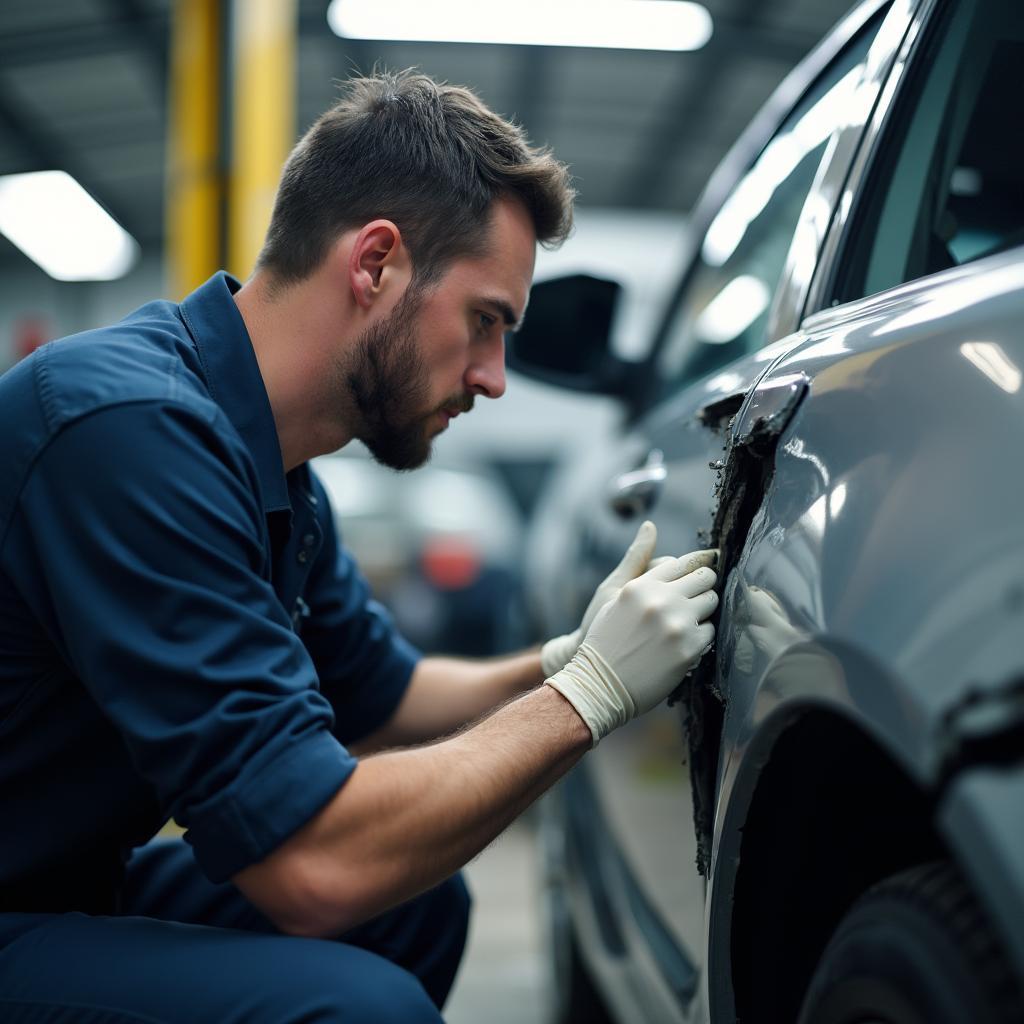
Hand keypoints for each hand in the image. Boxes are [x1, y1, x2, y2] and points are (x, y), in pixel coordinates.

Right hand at [540, 522, 715, 676]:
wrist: (598, 685)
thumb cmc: (604, 639)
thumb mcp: (613, 595)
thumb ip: (636, 560)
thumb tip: (650, 525)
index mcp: (641, 585)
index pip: (682, 564)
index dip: (690, 571)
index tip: (693, 579)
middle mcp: (661, 600)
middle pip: (705, 578)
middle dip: (702, 587)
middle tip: (694, 601)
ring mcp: (678, 625)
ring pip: (711, 603)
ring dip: (703, 612)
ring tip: (686, 625)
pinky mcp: (689, 649)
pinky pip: (710, 632)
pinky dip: (701, 638)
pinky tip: (683, 645)